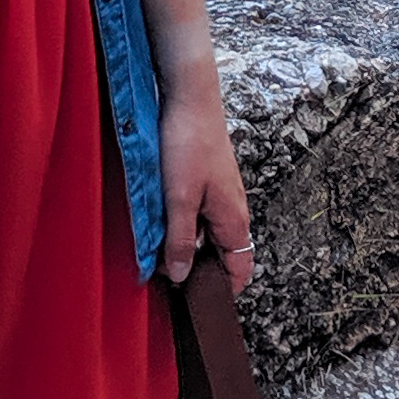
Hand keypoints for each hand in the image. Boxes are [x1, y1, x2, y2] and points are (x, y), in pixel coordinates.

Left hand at [158, 76, 252, 294]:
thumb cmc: (188, 141)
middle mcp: (233, 209)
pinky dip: (184, 223)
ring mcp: (221, 193)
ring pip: (208, 233)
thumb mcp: (178, 198)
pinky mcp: (208, 179)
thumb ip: (179, 239)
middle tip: (168, 279)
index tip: (195, 304)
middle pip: (223, 254)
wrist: (190, 95)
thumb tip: (180, 276)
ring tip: (159, 251)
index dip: (221, 291)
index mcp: (234, 219)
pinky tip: (161, 219)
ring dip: (187, 245)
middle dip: (199, 270)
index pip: (240, 270)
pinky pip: (200, 213)